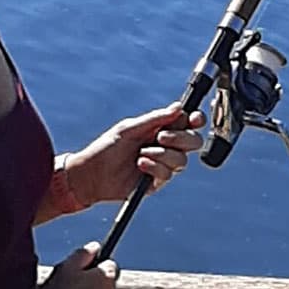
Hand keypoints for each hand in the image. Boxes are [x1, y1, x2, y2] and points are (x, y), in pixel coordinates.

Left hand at [64, 104, 205, 205]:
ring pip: (182, 159)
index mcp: (160, 128)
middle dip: (181, 138)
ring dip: (163, 155)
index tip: (194, 119)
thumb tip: (178, 107)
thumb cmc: (107, 147)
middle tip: (161, 137)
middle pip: (193, 141)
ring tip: (142, 153)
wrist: (92, 174)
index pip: (187, 123)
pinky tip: (140, 164)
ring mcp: (162, 164)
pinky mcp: (157, 181)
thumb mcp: (130, 128)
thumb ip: (155, 118)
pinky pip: (168, 174)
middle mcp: (165, 146)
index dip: (195, 120)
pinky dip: (155, 167)